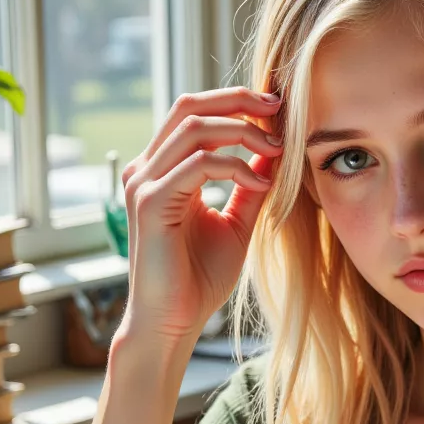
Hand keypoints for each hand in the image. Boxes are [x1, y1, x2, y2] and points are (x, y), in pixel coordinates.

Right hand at [117, 85, 283, 354]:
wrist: (173, 323)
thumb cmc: (198, 280)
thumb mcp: (235, 222)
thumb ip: (249, 185)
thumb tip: (274, 148)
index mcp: (162, 170)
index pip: (194, 114)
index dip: (235, 103)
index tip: (277, 109)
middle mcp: (146, 169)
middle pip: (189, 106)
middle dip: (238, 100)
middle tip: (279, 106)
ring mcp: (144, 184)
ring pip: (194, 128)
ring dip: (242, 131)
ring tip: (278, 148)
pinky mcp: (150, 203)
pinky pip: (198, 165)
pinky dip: (236, 167)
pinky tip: (262, 184)